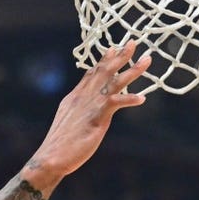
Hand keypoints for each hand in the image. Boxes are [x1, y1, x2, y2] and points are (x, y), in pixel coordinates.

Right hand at [28, 42, 150, 178]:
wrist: (51, 157)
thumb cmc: (60, 144)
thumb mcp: (68, 120)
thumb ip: (78, 110)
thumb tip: (82, 108)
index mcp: (76, 96)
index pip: (91, 73)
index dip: (104, 60)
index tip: (113, 47)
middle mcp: (83, 97)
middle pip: (104, 71)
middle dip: (120, 56)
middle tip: (133, 42)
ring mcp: (90, 106)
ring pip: (114, 82)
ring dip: (132, 71)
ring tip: (147, 61)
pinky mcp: (96, 118)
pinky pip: (115, 104)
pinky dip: (129, 100)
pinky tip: (142, 98)